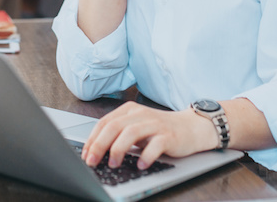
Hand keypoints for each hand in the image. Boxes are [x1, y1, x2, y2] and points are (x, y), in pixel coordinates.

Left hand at [81, 102, 216, 170]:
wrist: (191, 127)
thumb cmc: (159, 130)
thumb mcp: (136, 128)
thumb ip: (119, 134)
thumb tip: (96, 152)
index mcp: (129, 111)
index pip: (104, 122)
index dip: (92, 139)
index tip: (85, 154)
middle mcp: (140, 114)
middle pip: (114, 127)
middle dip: (99, 145)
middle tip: (92, 161)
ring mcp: (154, 124)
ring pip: (131, 133)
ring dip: (118, 150)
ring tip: (113, 164)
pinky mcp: (168, 135)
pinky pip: (155, 145)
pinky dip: (146, 156)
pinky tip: (141, 165)